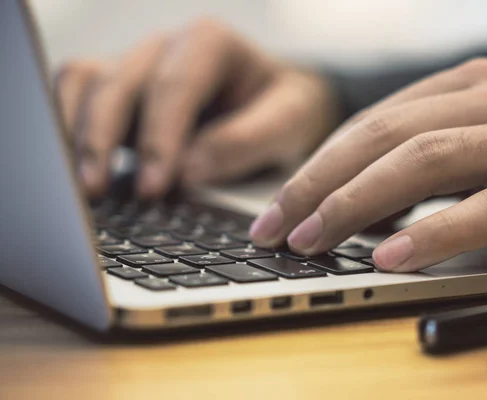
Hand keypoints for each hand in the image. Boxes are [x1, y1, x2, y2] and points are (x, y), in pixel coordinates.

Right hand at [55, 19, 339, 197]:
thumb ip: (246, 141)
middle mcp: (167, 48)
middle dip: (105, 138)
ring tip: (81, 185)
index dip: (159, 137)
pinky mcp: (122, 92)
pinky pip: (78, 95)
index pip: (175, 86)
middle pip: (119, 82)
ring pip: (86, 83)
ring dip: (76, 133)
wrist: (278, 102)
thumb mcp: (289, 121)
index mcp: (211, 43)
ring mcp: (140, 66)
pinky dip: (68, 127)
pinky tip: (71, 167)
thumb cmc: (287, 107)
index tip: (154, 186)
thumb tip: (188, 170)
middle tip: (99, 190)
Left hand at [249, 57, 486, 271]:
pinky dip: (437, 234)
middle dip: (318, 184)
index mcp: (463, 86)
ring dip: (357, 204)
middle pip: (382, 137)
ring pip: (425, 162)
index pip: (368, 124)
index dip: (315, 167)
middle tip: (274, 227)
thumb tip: (352, 207)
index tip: (277, 207)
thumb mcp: (480, 143)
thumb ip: (423, 163)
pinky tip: (392, 257)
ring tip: (312, 241)